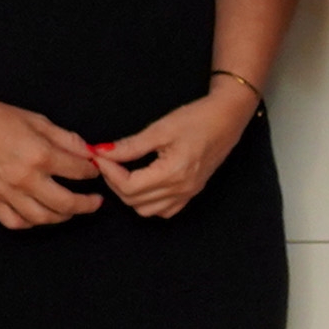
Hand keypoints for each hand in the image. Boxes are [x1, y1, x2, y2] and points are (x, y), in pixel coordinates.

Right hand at [0, 94, 104, 229]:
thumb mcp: (38, 121)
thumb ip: (67, 139)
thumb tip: (90, 153)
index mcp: (40, 155)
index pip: (79, 171)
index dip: (93, 172)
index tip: (95, 171)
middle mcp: (25, 178)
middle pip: (66, 203)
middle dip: (87, 204)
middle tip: (96, 202)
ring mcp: (6, 192)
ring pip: (42, 217)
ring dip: (63, 217)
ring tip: (71, 210)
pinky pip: (15, 222)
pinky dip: (31, 223)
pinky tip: (40, 215)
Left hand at [92, 84, 257, 219]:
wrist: (228, 118)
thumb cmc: (197, 118)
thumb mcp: (160, 129)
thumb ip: (130, 146)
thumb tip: (101, 153)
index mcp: (173, 172)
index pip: (129, 185)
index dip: (109, 172)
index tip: (100, 156)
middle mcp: (181, 188)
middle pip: (133, 200)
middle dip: (115, 182)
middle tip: (109, 161)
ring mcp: (188, 193)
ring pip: (146, 210)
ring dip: (130, 194)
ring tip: (125, 172)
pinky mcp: (192, 192)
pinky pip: (164, 210)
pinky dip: (148, 203)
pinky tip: (145, 184)